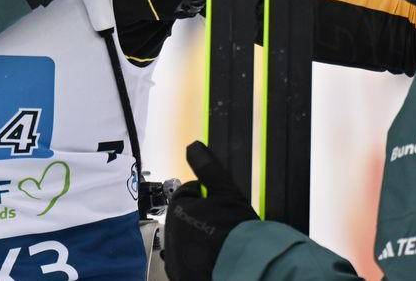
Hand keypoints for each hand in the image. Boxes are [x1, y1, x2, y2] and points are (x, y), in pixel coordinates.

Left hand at [162, 141, 259, 279]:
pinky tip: (214, 259)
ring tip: (220, 243)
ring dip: (198, 240)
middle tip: (221, 224)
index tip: (216, 202)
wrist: (244, 269)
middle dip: (199, 218)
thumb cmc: (236, 233)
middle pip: (184, 219)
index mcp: (178, 210)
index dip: (204, 196)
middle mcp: (171, 234)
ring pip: (184, 242)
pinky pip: (186, 263)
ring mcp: (175, 257)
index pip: (186, 195)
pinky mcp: (181, 275)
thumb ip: (208, 170)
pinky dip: (197, 259)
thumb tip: (193, 146)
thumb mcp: (226, 193)